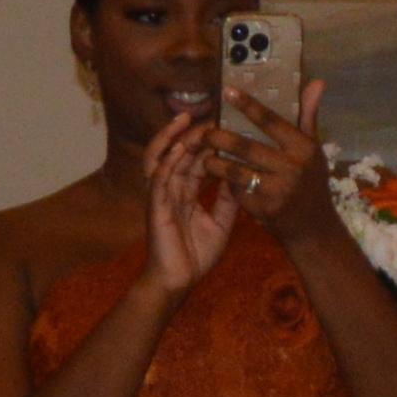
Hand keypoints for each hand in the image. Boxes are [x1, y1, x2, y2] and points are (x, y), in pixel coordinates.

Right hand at [137, 109, 238, 292]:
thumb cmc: (196, 254)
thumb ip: (228, 199)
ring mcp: (159, 196)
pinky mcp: (154, 207)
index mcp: (183, 192)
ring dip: (173, 138)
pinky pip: (159, 179)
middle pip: (176, 153)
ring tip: (186, 120)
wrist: (178, 281)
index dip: (203, 143)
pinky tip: (179, 148)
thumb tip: (243, 176)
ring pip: (162, 159)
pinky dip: (168, 161)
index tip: (220, 125)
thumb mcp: (221, 222)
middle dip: (189, 133)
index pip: (192, 160)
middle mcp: (169, 189)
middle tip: (206, 115)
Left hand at [217, 75, 328, 229]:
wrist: (313, 227)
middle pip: (246, 146)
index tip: (227, 91)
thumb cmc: (311, 181)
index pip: (271, 121)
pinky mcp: (262, 208)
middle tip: (205, 130)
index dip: (248, 105)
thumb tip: (317, 82)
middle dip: (220, 137)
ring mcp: (276, 190)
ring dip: (215, 161)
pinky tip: (215, 175)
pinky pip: (236, 189)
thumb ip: (308, 116)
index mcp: (305, 148)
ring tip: (204, 154)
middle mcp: (292, 168)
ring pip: (235, 170)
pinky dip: (224, 181)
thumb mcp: (313, 149)